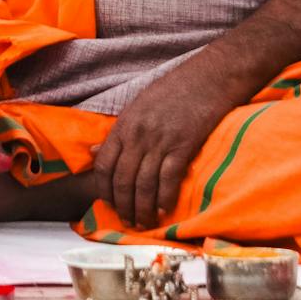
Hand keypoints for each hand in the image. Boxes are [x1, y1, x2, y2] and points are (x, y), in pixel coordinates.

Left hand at [93, 67, 237, 228]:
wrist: (208, 77)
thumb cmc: (173, 89)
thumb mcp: (137, 106)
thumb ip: (117, 133)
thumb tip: (92, 153)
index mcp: (124, 125)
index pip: (104, 165)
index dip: (104, 190)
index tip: (110, 204)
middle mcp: (138, 135)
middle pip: (123, 180)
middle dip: (123, 206)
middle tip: (127, 221)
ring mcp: (160, 141)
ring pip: (143, 184)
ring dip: (142, 209)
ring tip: (144, 223)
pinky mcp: (183, 145)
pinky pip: (168, 179)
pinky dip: (164, 199)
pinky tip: (164, 211)